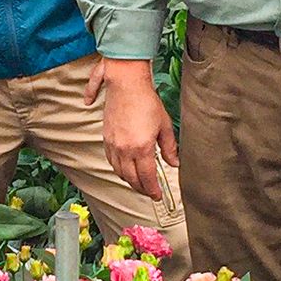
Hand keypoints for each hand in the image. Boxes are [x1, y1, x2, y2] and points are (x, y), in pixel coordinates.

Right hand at [93, 58, 171, 197]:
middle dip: (142, 189)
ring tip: (139, 181)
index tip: (158, 195)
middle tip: (150, 191)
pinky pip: (111, 161)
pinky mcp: (106, 138)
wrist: (126, 84)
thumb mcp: (164, 126)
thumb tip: (174, 163)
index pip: (147, 178)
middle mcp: (125, 150)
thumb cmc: (147, 101)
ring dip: (130, 180)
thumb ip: (169, 148)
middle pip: (132, 179)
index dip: (153, 190)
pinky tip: (126, 168)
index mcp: (142, 148)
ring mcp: (113, 145)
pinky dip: (119, 169)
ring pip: (120, 172)